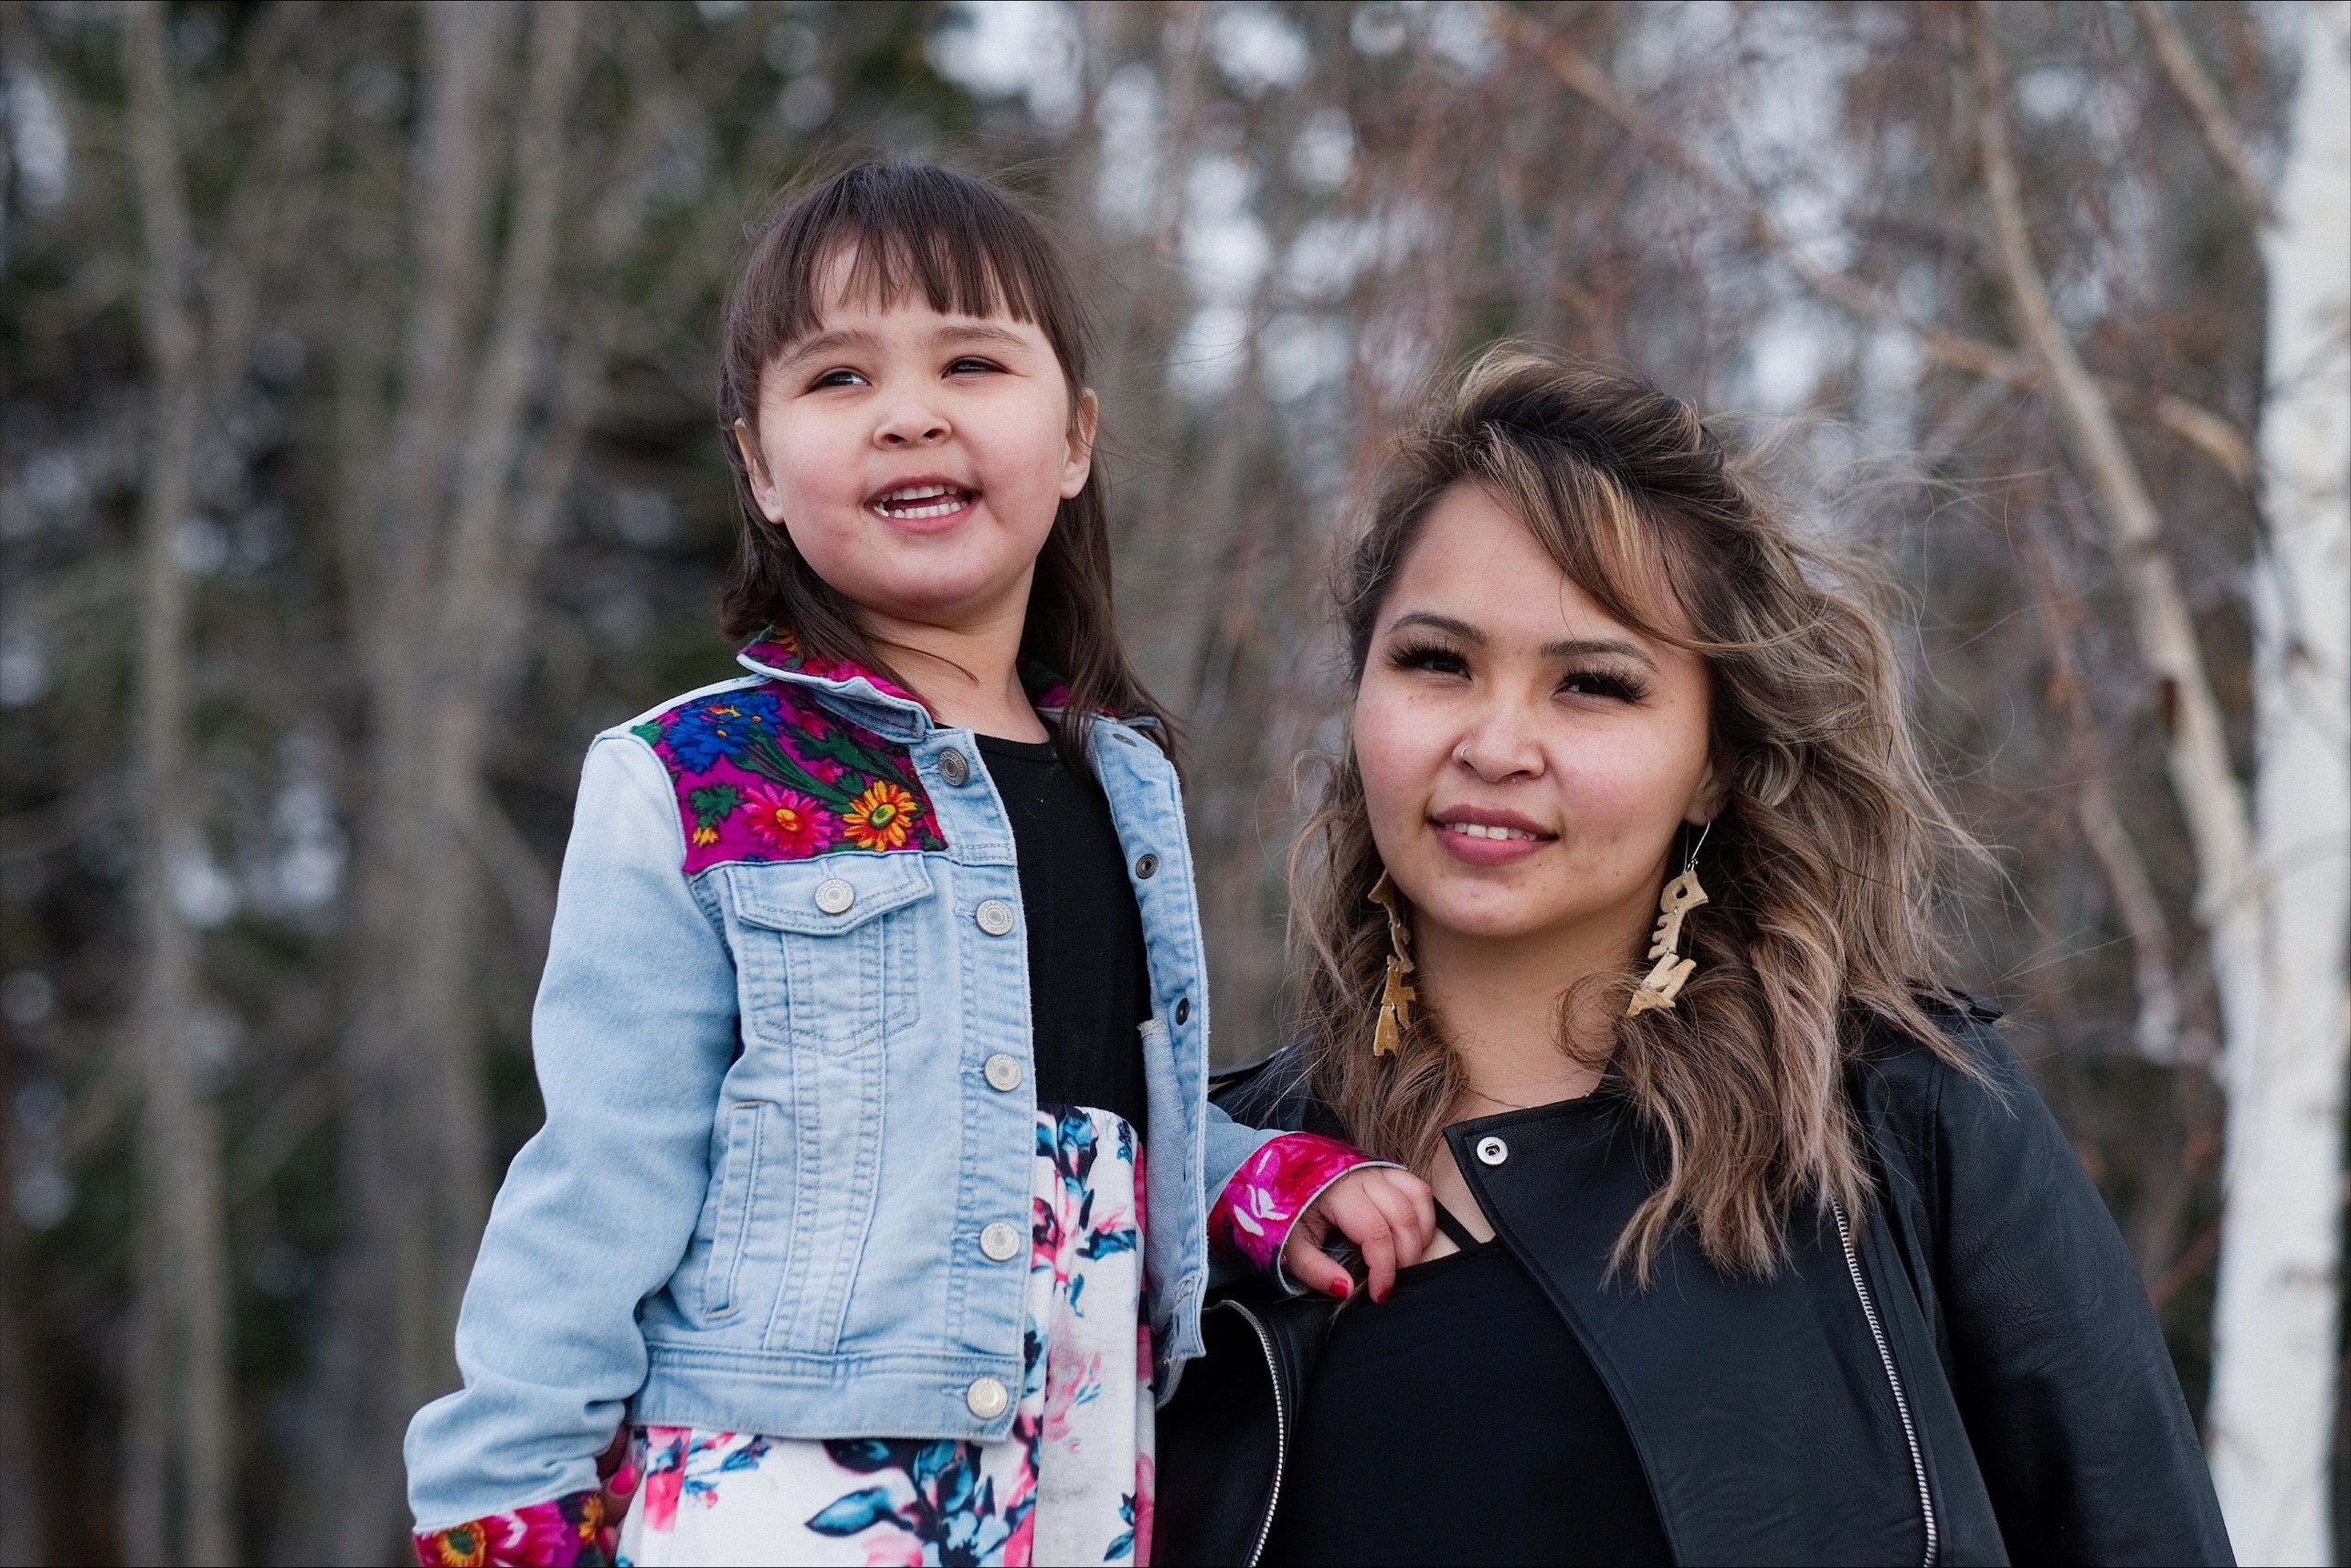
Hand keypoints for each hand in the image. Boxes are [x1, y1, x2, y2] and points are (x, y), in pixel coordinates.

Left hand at [1281, 1165, 1434, 1303]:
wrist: (1281, 1175)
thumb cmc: (1287, 1211)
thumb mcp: (1290, 1245)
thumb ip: (1315, 1270)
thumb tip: (1346, 1289)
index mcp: (1338, 1192)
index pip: (1375, 1233)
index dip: (1383, 1269)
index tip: (1380, 1294)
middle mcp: (1364, 1175)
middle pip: (1403, 1219)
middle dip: (1405, 1258)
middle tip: (1391, 1282)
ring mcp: (1378, 1169)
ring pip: (1417, 1201)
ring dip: (1419, 1236)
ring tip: (1404, 1262)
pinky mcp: (1386, 1170)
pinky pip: (1418, 1190)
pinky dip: (1423, 1216)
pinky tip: (1412, 1238)